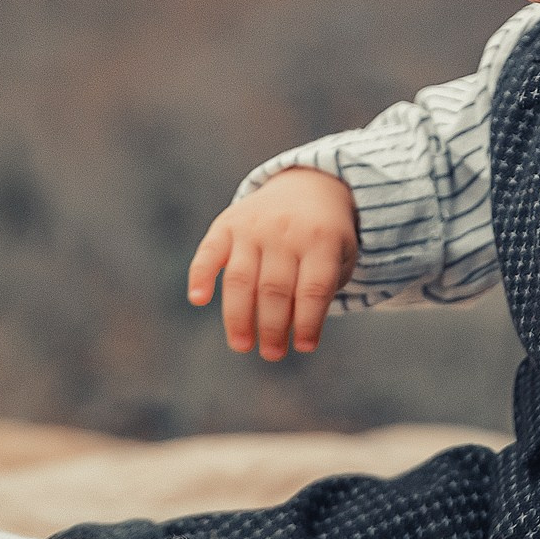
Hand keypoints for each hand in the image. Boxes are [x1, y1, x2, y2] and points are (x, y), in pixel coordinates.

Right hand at [187, 167, 358, 359]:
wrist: (308, 185)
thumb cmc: (325, 237)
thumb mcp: (340, 256)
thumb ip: (323, 290)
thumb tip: (293, 334)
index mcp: (320, 239)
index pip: (313, 289)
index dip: (308, 322)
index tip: (304, 348)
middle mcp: (284, 231)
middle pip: (275, 289)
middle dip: (272, 327)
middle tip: (272, 354)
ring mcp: (253, 226)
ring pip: (241, 278)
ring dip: (239, 317)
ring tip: (242, 345)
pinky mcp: (227, 223)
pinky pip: (209, 251)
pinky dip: (200, 275)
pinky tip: (198, 300)